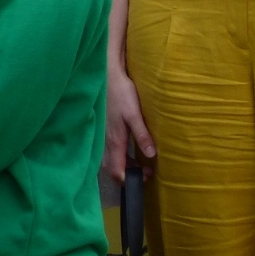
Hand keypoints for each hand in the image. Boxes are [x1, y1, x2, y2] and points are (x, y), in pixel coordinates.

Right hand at [104, 56, 154, 182]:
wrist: (108, 76)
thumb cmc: (121, 94)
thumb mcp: (134, 114)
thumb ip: (142, 135)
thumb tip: (151, 155)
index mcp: (114, 141)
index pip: (116, 171)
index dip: (129, 179)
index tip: (144, 177)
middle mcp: (106, 142)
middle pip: (113, 168)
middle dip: (128, 174)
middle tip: (145, 171)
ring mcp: (103, 136)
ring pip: (110, 160)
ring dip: (124, 165)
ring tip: (140, 162)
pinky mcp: (104, 129)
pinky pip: (110, 150)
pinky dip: (120, 155)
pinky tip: (129, 149)